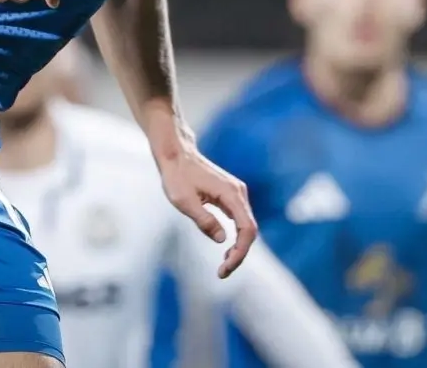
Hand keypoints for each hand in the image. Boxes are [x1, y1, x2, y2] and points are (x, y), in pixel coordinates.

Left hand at [158, 146, 257, 278]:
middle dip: (239, 254)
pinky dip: (236, 236)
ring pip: (246, 225)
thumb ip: (204, 220)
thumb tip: (223, 240)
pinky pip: (239, 219)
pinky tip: (226, 248)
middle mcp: (238, 193)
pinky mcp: (229, 195)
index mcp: (231, 194)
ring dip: (238, 247)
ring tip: (223, 265)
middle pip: (250, 229)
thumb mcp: (184, 201)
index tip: (225, 268)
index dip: (240, 252)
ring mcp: (235, 193)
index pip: (247, 229)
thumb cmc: (177, 176)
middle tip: (222, 272)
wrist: (176, 153)